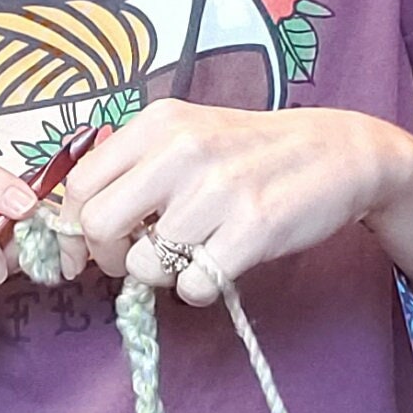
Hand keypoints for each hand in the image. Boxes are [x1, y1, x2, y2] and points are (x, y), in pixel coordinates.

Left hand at [58, 101, 412, 304]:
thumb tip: (76, 226)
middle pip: (98, 226)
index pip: (80, 185)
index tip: (88, 250)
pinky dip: (199, 288)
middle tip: (139, 257)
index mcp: (157, 124)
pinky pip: (192, 286)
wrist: (338, 152)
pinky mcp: (254, 228)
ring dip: (163, 274)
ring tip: (193, 253)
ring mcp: (218, 190)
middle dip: (110, 257)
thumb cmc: (250, 153)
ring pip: (146, 265)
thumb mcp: (187, 136)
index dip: (74, 229)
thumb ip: (133, 169)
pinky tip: (218, 265)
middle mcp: (182, 150)